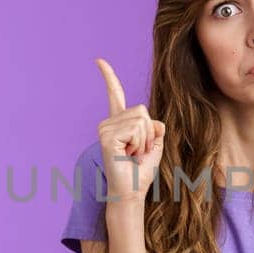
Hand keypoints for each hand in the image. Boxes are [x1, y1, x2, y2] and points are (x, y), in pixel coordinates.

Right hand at [96, 58, 165, 201]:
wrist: (131, 192)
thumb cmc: (141, 171)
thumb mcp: (155, 144)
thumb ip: (155, 127)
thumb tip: (152, 122)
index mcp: (118, 122)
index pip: (115, 94)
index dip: (108, 77)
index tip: (98, 60)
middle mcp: (108, 123)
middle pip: (142, 110)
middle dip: (149, 133)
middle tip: (138, 152)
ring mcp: (104, 130)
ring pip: (141, 120)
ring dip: (145, 140)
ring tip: (133, 154)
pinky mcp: (106, 138)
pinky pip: (135, 129)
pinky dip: (140, 144)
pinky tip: (128, 155)